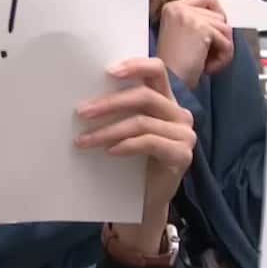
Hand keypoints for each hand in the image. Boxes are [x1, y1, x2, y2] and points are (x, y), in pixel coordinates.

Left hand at [76, 57, 195, 253]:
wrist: (146, 201)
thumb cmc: (132, 163)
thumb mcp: (125, 130)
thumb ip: (119, 111)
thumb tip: (84, 95)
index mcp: (166, 101)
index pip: (157, 71)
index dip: (135, 66)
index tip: (107, 71)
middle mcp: (180, 114)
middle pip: (145, 96)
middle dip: (109, 103)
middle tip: (81, 112)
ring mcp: (185, 135)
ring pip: (142, 122)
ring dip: (108, 130)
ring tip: (83, 141)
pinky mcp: (182, 155)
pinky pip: (149, 143)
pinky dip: (125, 145)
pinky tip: (108, 152)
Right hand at [156, 0, 235, 89]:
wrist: (166, 84)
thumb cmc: (173, 68)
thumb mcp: (183, 37)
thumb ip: (198, 22)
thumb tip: (223, 19)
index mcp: (173, 7)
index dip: (218, 18)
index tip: (215, 36)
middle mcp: (179, 7)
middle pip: (220, 16)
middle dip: (218, 39)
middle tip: (205, 57)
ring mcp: (189, 16)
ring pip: (226, 28)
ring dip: (221, 50)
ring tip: (205, 63)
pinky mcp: (201, 28)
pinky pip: (227, 42)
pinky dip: (223, 58)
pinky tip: (207, 67)